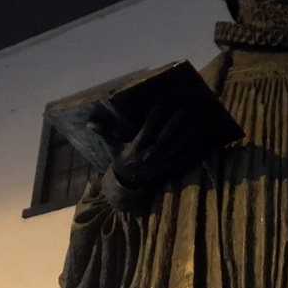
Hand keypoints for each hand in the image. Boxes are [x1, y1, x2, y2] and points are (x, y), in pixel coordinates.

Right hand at [91, 102, 206, 189]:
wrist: (128, 182)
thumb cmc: (121, 159)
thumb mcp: (112, 147)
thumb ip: (104, 133)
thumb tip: (89, 123)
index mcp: (136, 148)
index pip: (145, 131)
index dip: (152, 118)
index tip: (159, 105)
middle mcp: (150, 155)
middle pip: (164, 138)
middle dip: (173, 125)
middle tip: (182, 111)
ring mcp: (161, 162)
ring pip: (175, 148)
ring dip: (185, 136)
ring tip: (193, 123)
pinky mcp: (168, 167)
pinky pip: (182, 158)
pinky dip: (191, 150)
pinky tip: (199, 140)